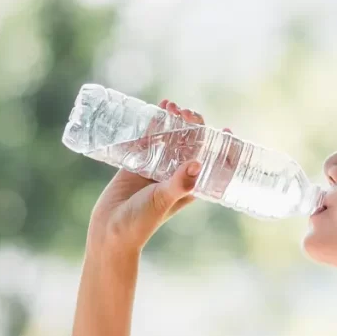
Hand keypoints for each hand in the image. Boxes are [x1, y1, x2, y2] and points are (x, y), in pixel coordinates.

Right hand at [86, 99, 232, 254]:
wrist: (109, 230)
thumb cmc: (140, 222)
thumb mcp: (162, 201)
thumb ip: (178, 184)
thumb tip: (196, 163)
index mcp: (189, 186)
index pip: (212, 163)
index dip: (222, 147)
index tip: (227, 129)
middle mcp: (176, 175)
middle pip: (191, 145)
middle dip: (193, 126)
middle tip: (186, 112)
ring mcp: (157, 168)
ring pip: (170, 139)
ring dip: (172, 121)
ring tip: (170, 105)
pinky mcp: (137, 163)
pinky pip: (148, 139)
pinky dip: (152, 125)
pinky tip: (155, 109)